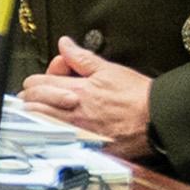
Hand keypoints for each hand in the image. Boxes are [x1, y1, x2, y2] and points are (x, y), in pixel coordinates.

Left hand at [19, 36, 154, 156]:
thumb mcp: (108, 69)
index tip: (43, 81)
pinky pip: (57, 140)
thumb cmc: (138, 97)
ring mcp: (76, 131)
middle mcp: (71, 111)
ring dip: (37, 115)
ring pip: (39, 123)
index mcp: (75, 90)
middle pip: (31, 104)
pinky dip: (52, 134)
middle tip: (39, 96)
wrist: (158, 120)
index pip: (36, 84)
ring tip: (45, 111)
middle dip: (32, 98)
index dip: (36, 80)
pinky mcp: (85, 145)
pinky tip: (57, 129)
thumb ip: (80, 58)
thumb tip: (65, 44)